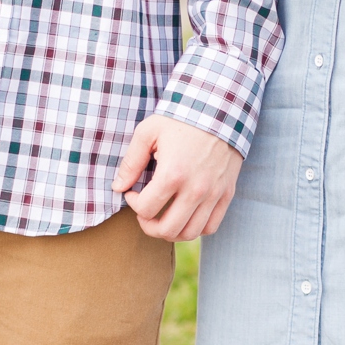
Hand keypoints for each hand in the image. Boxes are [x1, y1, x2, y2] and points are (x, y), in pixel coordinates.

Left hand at [113, 113, 242, 240]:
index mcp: (173, 174)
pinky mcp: (226, 194)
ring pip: (189, 233)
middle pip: (167, 229)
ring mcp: (213, 194)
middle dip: (148, 226)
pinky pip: (211, 227)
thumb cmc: (181, 119)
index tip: (132, 192)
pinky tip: (184, 215)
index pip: (146, 209)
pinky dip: (195, 228)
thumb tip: (118, 187)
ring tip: (162, 218)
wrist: (220, 110)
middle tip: (144, 213)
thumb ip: (131, 162)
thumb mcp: (148, 132)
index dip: (133, 203)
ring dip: (170, 232)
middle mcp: (195, 189)